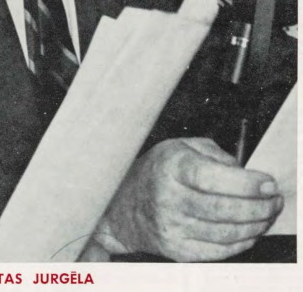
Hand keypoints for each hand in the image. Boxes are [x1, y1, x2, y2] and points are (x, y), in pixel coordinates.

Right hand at [102, 137, 282, 261]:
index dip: (246, 183)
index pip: (212, 178)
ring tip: (267, 215)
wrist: (124, 205)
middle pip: (223, 210)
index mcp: (171, 166)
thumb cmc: (158, 171)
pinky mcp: (175, 250)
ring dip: (255, 226)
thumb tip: (245, 174)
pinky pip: (217, 252)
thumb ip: (215, 155)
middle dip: (259, 207)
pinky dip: (240, 243)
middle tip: (275, 201)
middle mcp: (168, 198)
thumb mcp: (181, 147)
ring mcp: (171, 227)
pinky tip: (250, 232)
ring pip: (225, 233)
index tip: (268, 183)